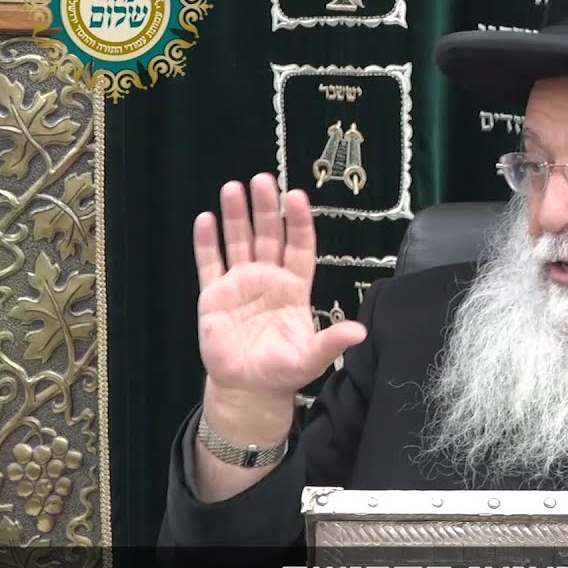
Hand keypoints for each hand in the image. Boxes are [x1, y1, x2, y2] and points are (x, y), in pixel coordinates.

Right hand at [194, 174, 365, 402]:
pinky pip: (209, 263)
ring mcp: (240, 283)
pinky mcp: (213, 295)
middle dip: (266, 208)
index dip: (299, 222)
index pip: (299, 247)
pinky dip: (206, 242)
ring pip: (239, 242)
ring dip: (236, 215)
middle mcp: (268, 278)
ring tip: (233, 187)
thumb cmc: (284, 370)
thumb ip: (332, 341)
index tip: (297, 197)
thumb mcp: (312, 358)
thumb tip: (361, 331)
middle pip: (268, 235)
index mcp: (294, 287)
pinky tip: (205, 219)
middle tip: (263, 179)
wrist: (248, 388)